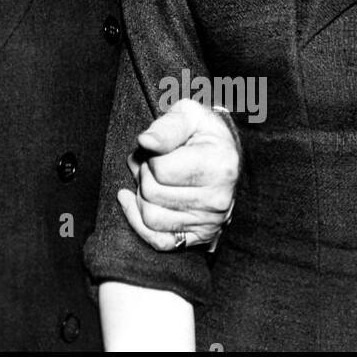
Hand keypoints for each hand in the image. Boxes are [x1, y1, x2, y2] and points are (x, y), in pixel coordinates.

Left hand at [116, 99, 238, 251]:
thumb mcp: (187, 114)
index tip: (157, 149)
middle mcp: (218, 199)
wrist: (223, 152)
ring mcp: (210, 221)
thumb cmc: (202, 130)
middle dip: (143, 175)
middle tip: (152, 163)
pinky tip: (133, 202)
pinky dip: (139, 223)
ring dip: (141, 197)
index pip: (159, 170)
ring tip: (152, 179)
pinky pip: (159, 241)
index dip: (149, 156)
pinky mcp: (200, 236)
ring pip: (151, 218)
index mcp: (219, 166)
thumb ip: (166, 127)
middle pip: (152, 194)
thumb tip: (145, 141)